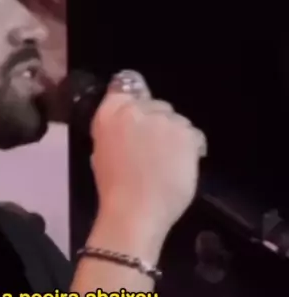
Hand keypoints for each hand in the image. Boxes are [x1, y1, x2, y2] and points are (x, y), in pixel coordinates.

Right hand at [91, 77, 205, 238]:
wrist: (135, 212)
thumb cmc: (114, 189)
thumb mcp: (103, 151)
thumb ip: (117, 129)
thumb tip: (132, 124)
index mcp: (110, 112)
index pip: (126, 85)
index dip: (136, 100)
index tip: (140, 117)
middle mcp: (137, 109)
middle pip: (156, 105)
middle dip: (157, 123)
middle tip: (152, 151)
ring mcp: (165, 120)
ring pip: (177, 120)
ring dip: (174, 137)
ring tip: (167, 164)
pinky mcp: (187, 134)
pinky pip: (194, 136)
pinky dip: (190, 150)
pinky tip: (179, 169)